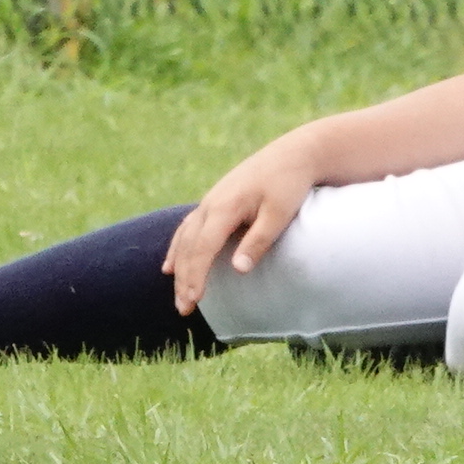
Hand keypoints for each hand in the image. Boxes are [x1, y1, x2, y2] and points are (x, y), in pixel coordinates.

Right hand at [163, 136, 321, 313]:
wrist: (293, 154)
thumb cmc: (289, 185)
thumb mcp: (279, 213)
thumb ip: (259, 241)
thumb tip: (239, 270)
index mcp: (224, 207)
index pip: (203, 247)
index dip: (196, 275)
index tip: (193, 300)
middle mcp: (210, 203)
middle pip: (189, 246)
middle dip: (184, 279)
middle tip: (183, 309)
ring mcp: (210, 201)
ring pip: (184, 238)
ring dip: (179, 268)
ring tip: (177, 295)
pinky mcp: (214, 201)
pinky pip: (188, 228)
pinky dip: (177, 249)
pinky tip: (170, 266)